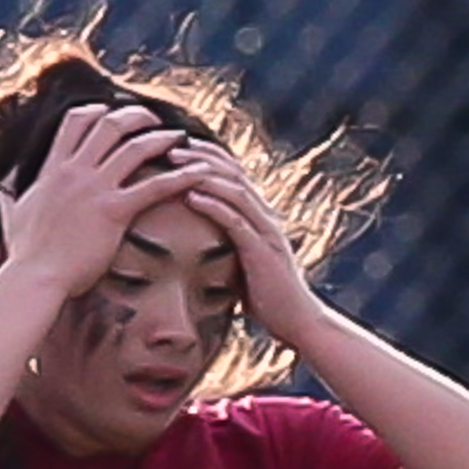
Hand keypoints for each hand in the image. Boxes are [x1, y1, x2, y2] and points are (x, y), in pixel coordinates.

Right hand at [0, 103, 195, 301]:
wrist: (34, 278)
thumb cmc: (26, 255)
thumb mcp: (13, 216)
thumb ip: (10, 197)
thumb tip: (0, 189)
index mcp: (54, 169)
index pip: (77, 122)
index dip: (98, 112)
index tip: (113, 113)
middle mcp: (75, 171)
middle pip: (109, 125)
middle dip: (135, 116)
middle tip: (154, 119)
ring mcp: (95, 189)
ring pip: (135, 148)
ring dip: (161, 138)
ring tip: (182, 138)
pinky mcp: (113, 212)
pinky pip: (154, 187)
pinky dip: (180, 177)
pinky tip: (199, 174)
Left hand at [171, 142, 328, 350]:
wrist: (297, 321)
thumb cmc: (268, 296)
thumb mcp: (244, 263)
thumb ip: (228, 245)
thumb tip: (197, 242)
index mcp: (262, 216)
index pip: (235, 174)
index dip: (209, 156)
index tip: (180, 147)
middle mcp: (267, 217)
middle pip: (234, 173)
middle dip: (202, 156)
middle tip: (171, 146)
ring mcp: (267, 232)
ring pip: (235, 190)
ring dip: (203, 174)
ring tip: (176, 165)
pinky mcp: (263, 251)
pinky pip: (236, 221)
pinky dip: (213, 206)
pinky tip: (191, 197)